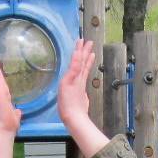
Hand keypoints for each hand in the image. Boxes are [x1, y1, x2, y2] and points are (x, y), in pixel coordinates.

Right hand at [55, 39, 108, 157]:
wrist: (73, 117)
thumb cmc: (68, 104)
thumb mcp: (67, 85)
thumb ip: (74, 70)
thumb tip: (78, 58)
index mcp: (75, 77)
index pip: (78, 60)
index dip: (79, 50)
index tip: (82, 40)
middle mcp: (78, 79)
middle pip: (82, 62)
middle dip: (84, 51)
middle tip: (88, 41)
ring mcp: (80, 84)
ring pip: (84, 68)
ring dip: (87, 58)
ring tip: (90, 51)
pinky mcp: (80, 91)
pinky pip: (83, 75)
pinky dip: (86, 68)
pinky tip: (87, 65)